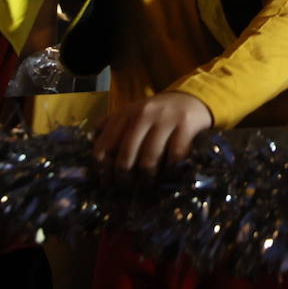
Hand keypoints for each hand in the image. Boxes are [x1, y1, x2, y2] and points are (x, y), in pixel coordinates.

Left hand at [93, 91, 213, 175]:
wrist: (192, 98)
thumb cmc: (158, 113)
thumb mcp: (132, 113)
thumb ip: (112, 128)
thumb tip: (95, 158)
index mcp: (125, 113)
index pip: (104, 147)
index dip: (103, 171)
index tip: (106, 184)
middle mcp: (143, 114)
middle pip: (124, 157)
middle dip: (124, 180)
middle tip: (127, 190)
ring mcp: (165, 119)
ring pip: (148, 160)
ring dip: (146, 180)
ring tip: (147, 187)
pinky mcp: (185, 125)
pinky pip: (174, 157)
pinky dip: (170, 171)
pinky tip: (169, 175)